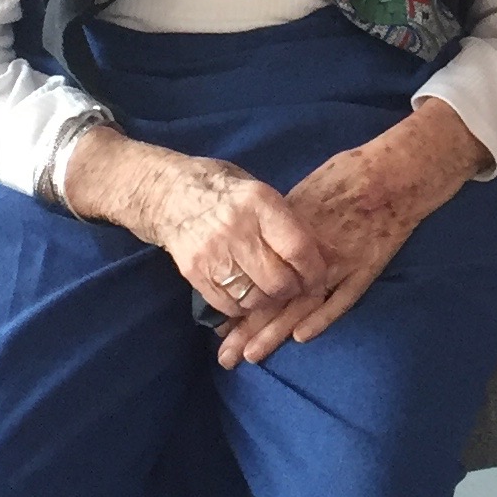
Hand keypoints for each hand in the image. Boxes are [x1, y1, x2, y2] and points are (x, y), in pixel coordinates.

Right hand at [65, 128, 314, 320]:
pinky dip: (245, 307)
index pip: (297, 248)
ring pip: (255, 298)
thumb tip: (328, 254)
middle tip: (297, 287)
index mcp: (258, 202)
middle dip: (294, 290)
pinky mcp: (194, 273)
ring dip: (271, 301)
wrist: (169, 194)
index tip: (320, 277)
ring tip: (274, 292)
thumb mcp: (261, 192)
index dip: (314, 270)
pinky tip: (249, 294)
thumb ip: (289, 222)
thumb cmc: (225, 189)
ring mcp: (212, 254)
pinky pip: (229, 306)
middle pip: (278, 281)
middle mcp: (235, 229)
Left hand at [221, 101, 493, 361]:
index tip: (218, 327)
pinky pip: (342, 297)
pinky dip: (322, 317)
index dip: (237, 302)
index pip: (256, 274)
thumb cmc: (348, 176)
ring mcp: (338, 261)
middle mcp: (309, 250)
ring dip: (275, 331)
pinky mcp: (365, 267)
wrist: (391, 172)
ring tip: (251, 356)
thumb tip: (260, 245)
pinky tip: (301, 338)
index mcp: (290, 231)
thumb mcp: (305, 194)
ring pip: (301, 303)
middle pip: (273, 295)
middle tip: (225, 356)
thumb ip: (282, 227)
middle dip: (248, 328)